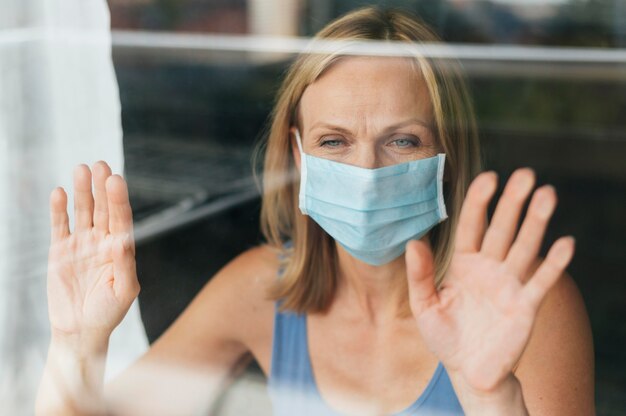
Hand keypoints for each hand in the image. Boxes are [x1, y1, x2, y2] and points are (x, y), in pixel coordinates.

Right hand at [47, 162, 138, 339]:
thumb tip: (123, 239)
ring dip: (83, 191)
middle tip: (101, 164)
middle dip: (102, 187)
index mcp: (121, 249)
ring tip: (82, 169)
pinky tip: (59, 192)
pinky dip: (59, 209)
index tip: (116, 180)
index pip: (121, 219)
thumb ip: (124, 264)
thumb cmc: (108, 313)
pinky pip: (60, 225)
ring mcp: (81, 244)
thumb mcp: (124, 291)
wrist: (80, 331)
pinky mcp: (60, 251)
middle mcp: (103, 242)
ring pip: (83, 211)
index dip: (119, 200)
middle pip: (104, 208)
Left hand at [406, 168, 574, 393]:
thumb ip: (420, 275)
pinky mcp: (525, 306)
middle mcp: (488, 267)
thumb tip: (413, 242)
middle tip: (526, 174)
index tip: (488, 177)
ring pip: (524, 247)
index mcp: (463, 263)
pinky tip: (565, 242)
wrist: (468, 371)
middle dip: (513, 203)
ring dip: (536, 222)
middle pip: (502, 229)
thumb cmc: (445, 336)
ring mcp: (509, 284)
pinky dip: (553, 264)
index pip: (471, 225)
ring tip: (547, 194)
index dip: (479, 202)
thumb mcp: (424, 306)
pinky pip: (541, 282)